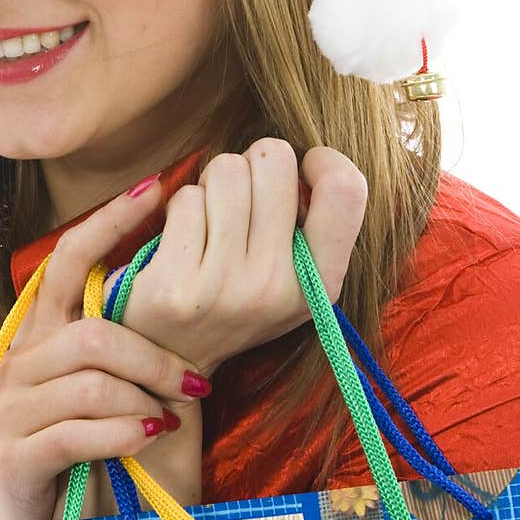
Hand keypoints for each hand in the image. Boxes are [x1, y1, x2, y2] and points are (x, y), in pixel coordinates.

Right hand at [0, 176, 207, 519]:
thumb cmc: (91, 441)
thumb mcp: (106, 381)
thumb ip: (124, 337)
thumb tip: (185, 281)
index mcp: (41, 333)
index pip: (66, 260)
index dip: (108, 222)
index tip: (157, 187)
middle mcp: (19, 361)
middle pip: (92, 333)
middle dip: (154, 356)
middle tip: (198, 384)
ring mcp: (10, 408)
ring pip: (91, 382)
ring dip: (145, 400)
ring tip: (169, 419)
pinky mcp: (17, 455)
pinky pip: (79, 431)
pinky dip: (125, 432)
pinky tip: (148, 437)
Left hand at [104, 141, 367, 379]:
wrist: (172, 361)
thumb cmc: (238, 299)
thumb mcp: (297, 279)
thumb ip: (315, 225)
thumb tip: (304, 158)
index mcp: (322, 285)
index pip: (347, 189)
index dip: (323, 160)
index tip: (301, 171)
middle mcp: (277, 287)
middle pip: (274, 159)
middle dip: (253, 163)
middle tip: (242, 196)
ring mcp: (225, 288)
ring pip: (226, 170)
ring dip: (214, 183)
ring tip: (211, 216)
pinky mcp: (174, 285)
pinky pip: (185, 198)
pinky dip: (181, 207)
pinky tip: (182, 239)